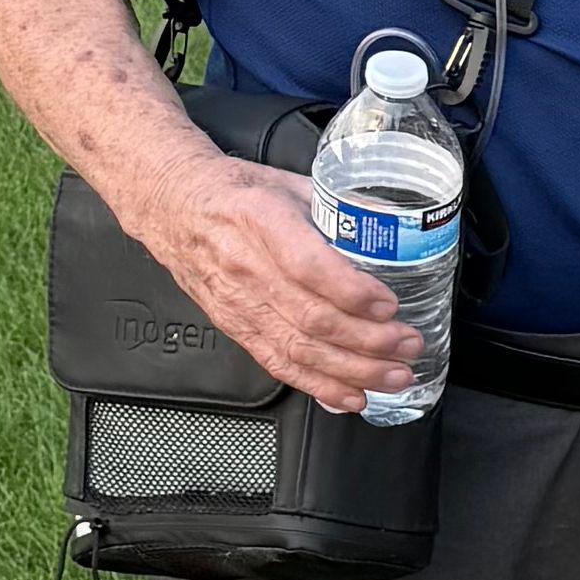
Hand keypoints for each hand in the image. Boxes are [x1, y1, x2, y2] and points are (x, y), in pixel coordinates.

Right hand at [157, 143, 418, 416]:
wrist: (171, 205)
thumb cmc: (232, 192)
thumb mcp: (288, 184)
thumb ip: (338, 208)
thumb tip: (393, 227)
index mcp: (262, 220)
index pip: (309, 266)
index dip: (352, 292)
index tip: (389, 304)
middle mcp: (247, 267)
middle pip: (311, 318)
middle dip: (369, 341)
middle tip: (408, 345)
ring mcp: (237, 303)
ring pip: (299, 349)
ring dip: (353, 371)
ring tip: (394, 376)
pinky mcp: (234, 327)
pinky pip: (278, 364)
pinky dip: (318, 385)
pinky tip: (351, 396)